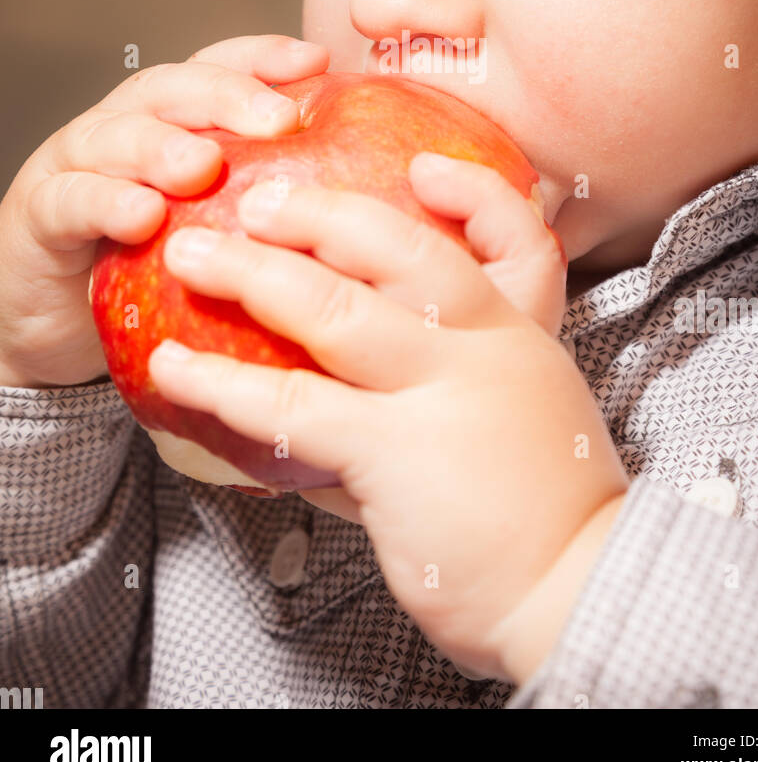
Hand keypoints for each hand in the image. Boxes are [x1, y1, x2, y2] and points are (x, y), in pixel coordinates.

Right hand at [0, 34, 327, 387]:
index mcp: (174, 120)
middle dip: (227, 97)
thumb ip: (265, 199)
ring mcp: (77, 164)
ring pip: (118, 135)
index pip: (219, 66)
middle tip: (277, 120)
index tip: (317, 59)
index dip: (264, 57)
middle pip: (174, 88)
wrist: (51, 320)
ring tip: (203, 167)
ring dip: (163, 147)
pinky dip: (105, 202)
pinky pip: (70, 200)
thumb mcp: (213, 226)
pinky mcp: (38, 214)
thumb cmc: (144, 270)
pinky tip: (141, 216)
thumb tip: (360, 200)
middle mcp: (125, 126)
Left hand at [148, 154, 627, 679]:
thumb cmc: (539, 514)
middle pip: (404, 251)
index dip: (471, 193)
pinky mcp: (395, 452)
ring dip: (251, 276)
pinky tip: (178, 371)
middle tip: (259, 200)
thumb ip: (439, 390)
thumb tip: (338, 391)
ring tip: (192, 256)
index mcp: (523, 334)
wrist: (575, 591)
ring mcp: (441, 394)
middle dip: (321, 215)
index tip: (423, 169)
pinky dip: (224, 386)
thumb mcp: (516, 420)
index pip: (517, 237)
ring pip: (335, 312)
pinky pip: (293, 406)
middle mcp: (486, 348)